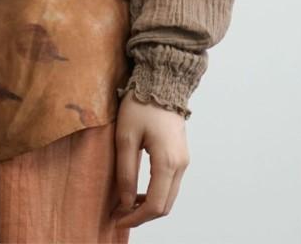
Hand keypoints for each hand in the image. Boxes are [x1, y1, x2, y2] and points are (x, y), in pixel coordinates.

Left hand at [111, 88, 189, 228]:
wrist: (160, 82)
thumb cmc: (140, 106)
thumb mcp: (125, 137)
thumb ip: (126, 171)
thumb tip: (125, 201)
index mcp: (167, 162)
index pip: (155, 205)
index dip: (136, 217)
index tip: (117, 219)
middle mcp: (181, 165)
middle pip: (165, 205)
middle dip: (142, 215)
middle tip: (118, 215)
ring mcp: (183, 160)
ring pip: (169, 196)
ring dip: (149, 205)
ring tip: (125, 204)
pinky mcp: (180, 155)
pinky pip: (170, 184)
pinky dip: (155, 193)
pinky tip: (137, 190)